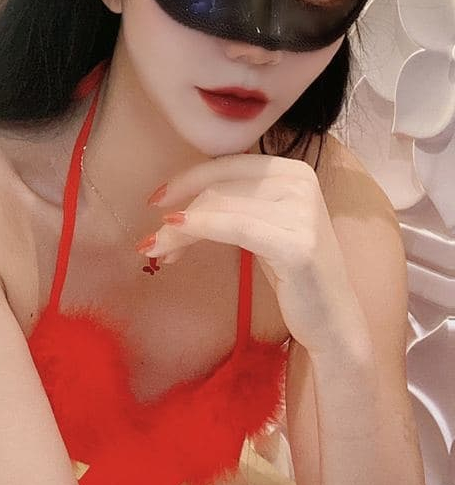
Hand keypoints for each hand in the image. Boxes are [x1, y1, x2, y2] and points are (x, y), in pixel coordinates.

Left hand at [136, 154, 366, 356]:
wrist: (332, 320)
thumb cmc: (290, 271)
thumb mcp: (262, 224)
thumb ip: (232, 201)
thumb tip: (175, 200)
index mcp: (294, 170)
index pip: (227, 165)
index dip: (187, 179)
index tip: (156, 201)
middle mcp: (301, 182)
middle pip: (220, 188)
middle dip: (179, 211)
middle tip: (151, 240)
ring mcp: (302, 212)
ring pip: (220, 208)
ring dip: (180, 230)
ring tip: (158, 251)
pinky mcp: (296, 244)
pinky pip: (234, 227)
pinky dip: (199, 228)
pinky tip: (175, 234)